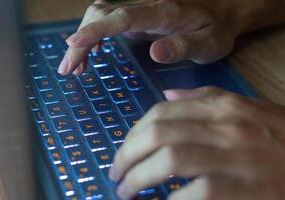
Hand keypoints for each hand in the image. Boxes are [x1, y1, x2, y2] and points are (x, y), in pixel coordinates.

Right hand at [58, 0, 253, 74]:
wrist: (223, 10)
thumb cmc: (217, 28)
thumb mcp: (208, 43)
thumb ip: (183, 47)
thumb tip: (154, 53)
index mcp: (162, 12)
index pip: (122, 17)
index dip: (96, 30)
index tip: (73, 45)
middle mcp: (146, 7)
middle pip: (102, 13)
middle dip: (81, 41)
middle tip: (69, 70)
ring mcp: (140, 11)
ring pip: (100, 15)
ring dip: (83, 38)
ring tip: (74, 67)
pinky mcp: (138, 17)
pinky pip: (108, 21)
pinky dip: (93, 36)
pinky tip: (90, 53)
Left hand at [109, 86, 284, 199]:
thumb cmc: (277, 137)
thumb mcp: (245, 108)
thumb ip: (204, 98)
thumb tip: (167, 96)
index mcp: (224, 107)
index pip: (162, 113)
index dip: (133, 132)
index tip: (122, 149)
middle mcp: (226, 127)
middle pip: (158, 134)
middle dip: (127, 154)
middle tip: (116, 172)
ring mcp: (235, 159)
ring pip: (168, 161)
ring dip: (138, 177)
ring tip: (125, 189)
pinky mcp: (239, 191)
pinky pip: (192, 195)